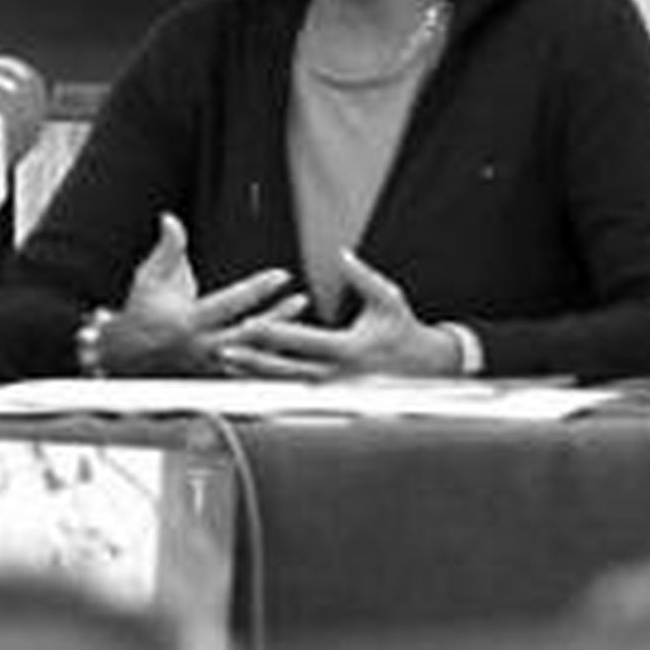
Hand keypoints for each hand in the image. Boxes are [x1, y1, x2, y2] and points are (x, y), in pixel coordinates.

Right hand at [100, 212, 306, 374]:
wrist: (123, 356)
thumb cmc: (140, 310)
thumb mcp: (149, 277)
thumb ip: (167, 248)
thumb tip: (170, 219)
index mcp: (186, 322)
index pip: (230, 304)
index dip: (258, 289)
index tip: (281, 276)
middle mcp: (200, 347)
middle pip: (250, 335)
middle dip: (278, 318)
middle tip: (301, 300)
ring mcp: (209, 368)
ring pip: (254, 358)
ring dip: (281, 343)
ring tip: (302, 323)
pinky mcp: (214, 379)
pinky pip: (249, 374)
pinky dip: (272, 365)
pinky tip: (292, 354)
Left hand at [218, 248, 459, 378]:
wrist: (426, 368)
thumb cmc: (404, 329)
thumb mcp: (388, 298)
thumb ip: (362, 276)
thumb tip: (340, 252)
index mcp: (350, 350)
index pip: (304, 342)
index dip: (274, 332)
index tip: (248, 322)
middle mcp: (338, 375)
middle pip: (287, 369)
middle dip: (254, 359)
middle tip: (223, 348)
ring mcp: (333, 391)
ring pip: (286, 384)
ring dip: (255, 373)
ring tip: (225, 361)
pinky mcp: (329, 397)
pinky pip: (293, 390)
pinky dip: (268, 383)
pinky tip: (245, 374)